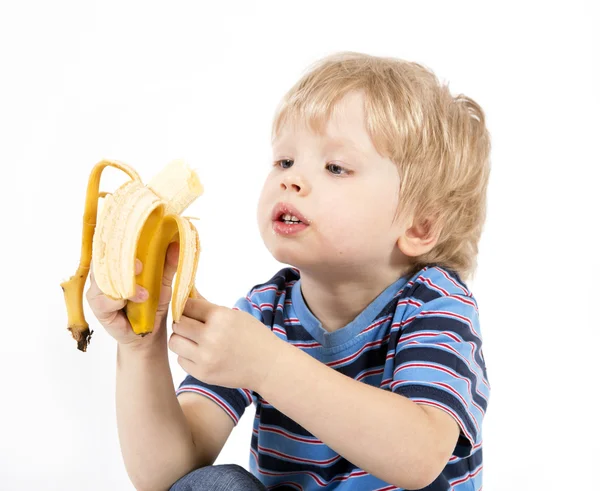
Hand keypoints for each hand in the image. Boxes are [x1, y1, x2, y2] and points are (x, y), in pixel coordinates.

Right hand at [86, 242, 179, 347]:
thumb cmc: (153, 304)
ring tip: (144, 294)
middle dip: (121, 260)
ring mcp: (99, 289)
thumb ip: (168, 265)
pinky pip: (103, 300)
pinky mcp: (98, 307)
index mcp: (118, 261)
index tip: (135, 238)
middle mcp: (105, 273)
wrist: (147, 333)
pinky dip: (117, 301)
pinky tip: (130, 304)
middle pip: (104, 258)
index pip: (112, 244)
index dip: (120, 240)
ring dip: (123, 283)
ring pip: (102, 279)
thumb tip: (177, 245)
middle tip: (139, 267)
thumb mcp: (164, 283)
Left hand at [168, 295, 282, 391]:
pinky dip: (187, 356)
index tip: (190, 309)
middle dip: (182, 322)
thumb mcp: (235, 315)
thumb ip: (208, 306)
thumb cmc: (254, 337)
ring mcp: (205, 357)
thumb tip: (187, 292)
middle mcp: (211, 337)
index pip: (188, 305)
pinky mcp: (203, 373)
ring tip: (194, 339)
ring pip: (174, 342)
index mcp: (221, 317)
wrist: (269, 366)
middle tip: (191, 324)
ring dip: (181, 339)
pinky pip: (181, 360)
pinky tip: (201, 353)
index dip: (187, 306)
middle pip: (177, 324)